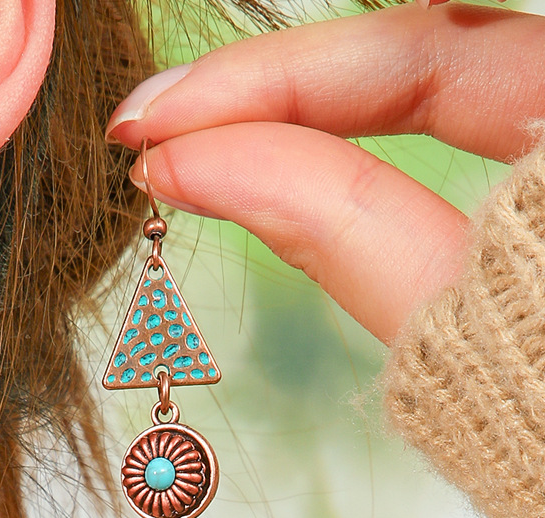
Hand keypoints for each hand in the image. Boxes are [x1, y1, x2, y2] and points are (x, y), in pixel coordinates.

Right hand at [105, 4, 544, 344]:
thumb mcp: (468, 330)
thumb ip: (342, 232)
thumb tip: (196, 164)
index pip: (428, 53)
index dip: (275, 83)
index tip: (156, 133)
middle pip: (418, 57)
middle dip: (264, 91)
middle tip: (144, 133)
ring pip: (419, 101)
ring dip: (284, 124)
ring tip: (179, 152)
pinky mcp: (517, 233)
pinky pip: (424, 171)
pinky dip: (331, 176)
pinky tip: (255, 177)